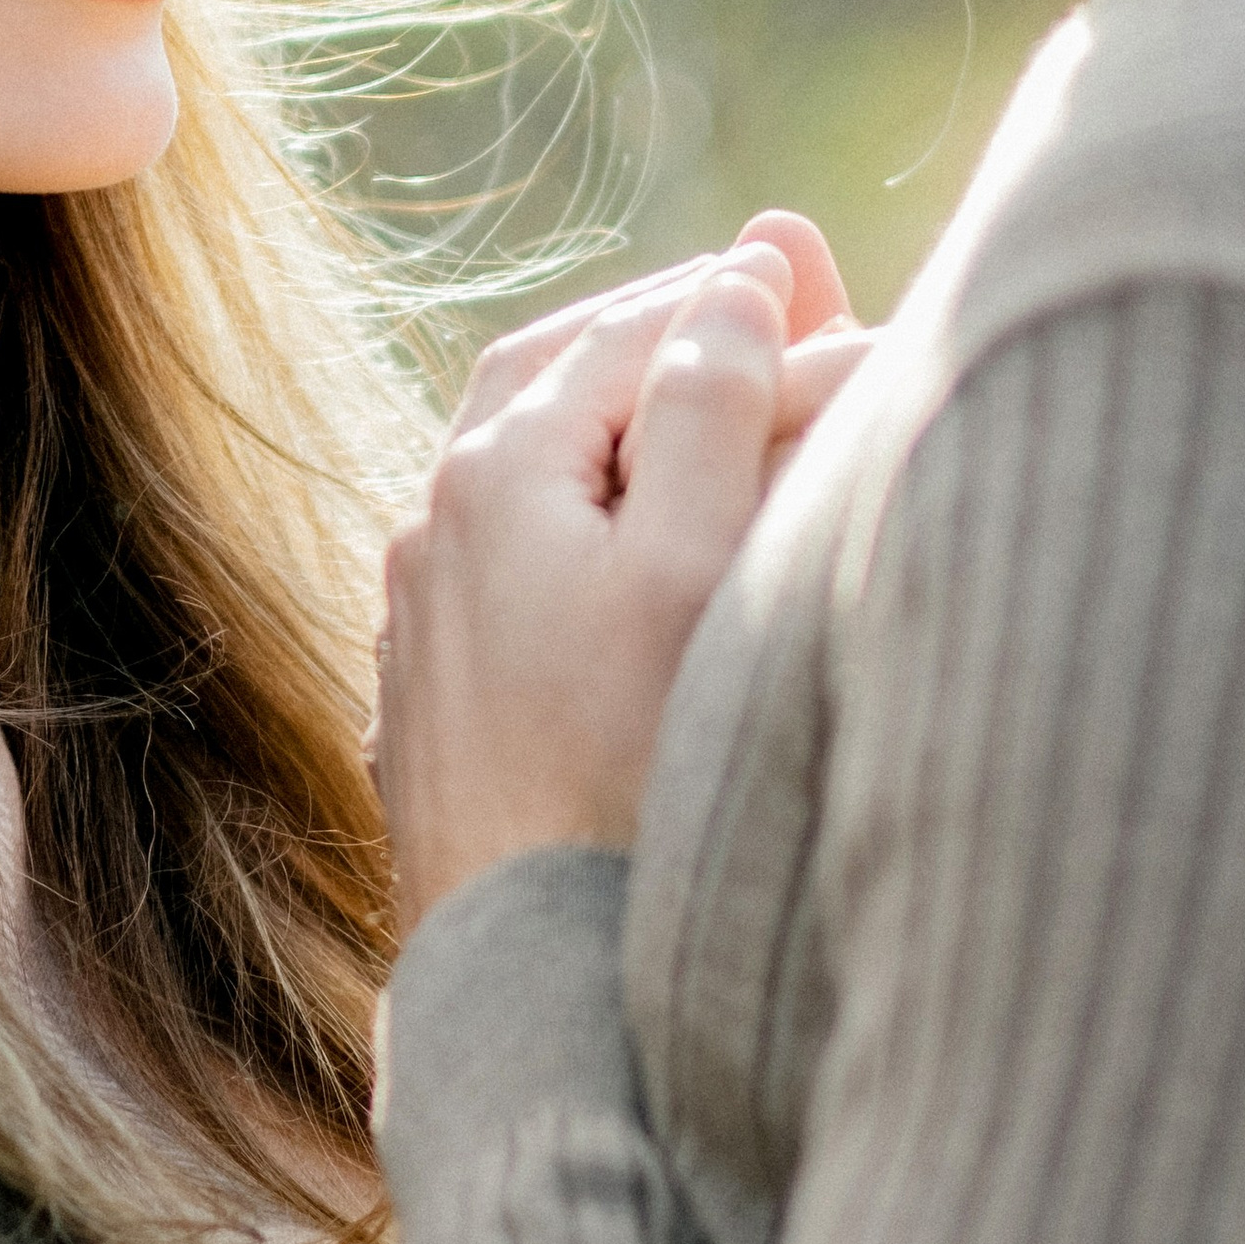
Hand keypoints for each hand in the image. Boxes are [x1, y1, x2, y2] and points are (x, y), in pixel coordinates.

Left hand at [376, 219, 868, 926]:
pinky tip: (631, 554)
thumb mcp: (691, 564)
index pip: (628, 334)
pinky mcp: (439, 708)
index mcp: (494, 472)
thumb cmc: (624, 771)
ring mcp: (426, 624)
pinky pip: (512, 570)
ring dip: (614, 429)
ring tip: (701, 411)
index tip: (818, 269)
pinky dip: (585, 523)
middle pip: (552, 383)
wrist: (525, 975)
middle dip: (659, 338)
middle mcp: (435, 532)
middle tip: (756, 307)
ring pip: (524, 478)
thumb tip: (738, 285)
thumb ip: (711, 408)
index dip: (732, 297)